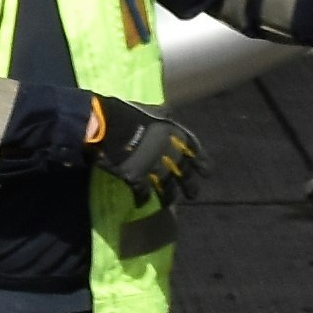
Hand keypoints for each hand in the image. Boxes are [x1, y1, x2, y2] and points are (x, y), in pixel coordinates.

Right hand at [94, 99, 210, 211]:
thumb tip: (168, 113)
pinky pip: (143, 193)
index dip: (201, 161)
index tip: (207, 172)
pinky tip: (143, 202)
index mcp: (172, 133)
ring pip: (167, 186)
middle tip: (193, 194)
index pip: (193, 149)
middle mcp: (167, 152)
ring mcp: (153, 167)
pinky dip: (144, 199)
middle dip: (189, 184)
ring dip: (169, 195)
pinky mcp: (136, 178)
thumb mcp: (148, 110)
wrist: (105, 125)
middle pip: (183, 172)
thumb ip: (161, 114)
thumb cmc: (124, 112)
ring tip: (170, 201)